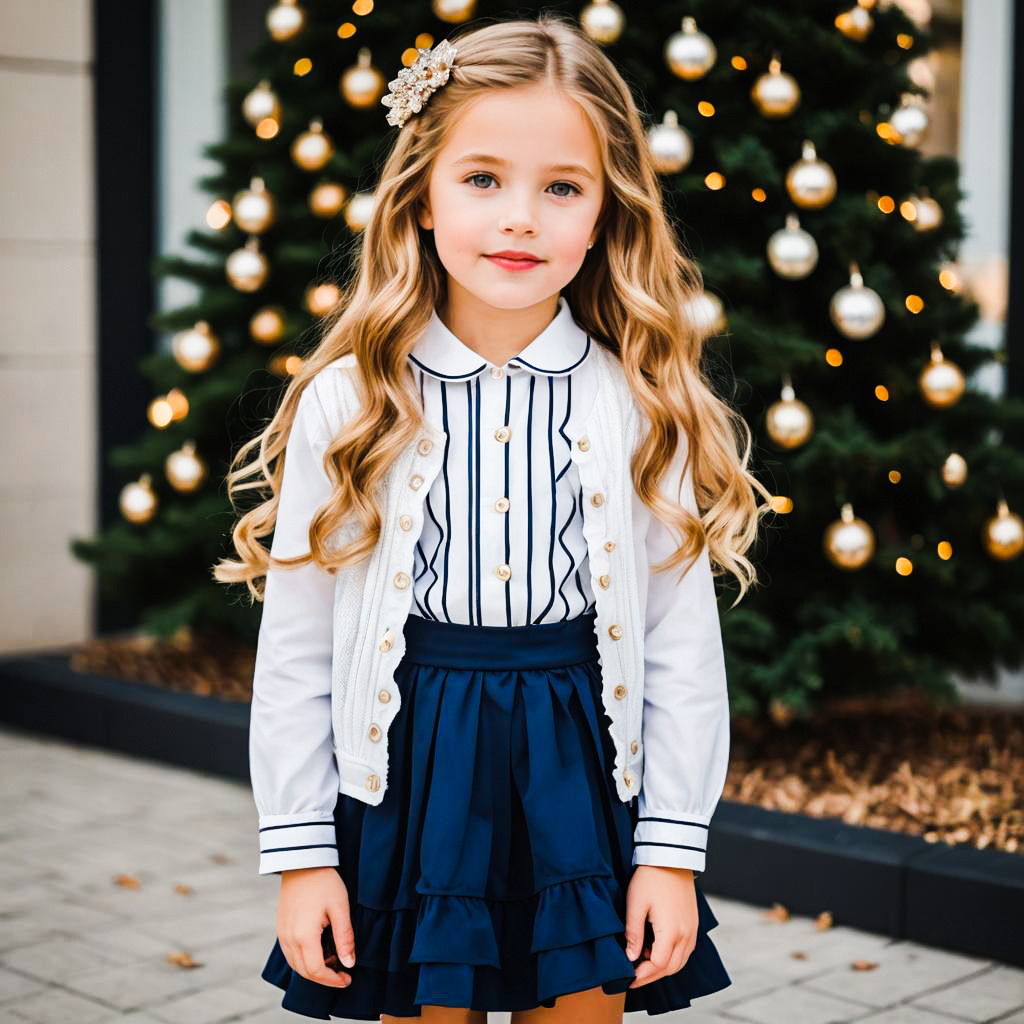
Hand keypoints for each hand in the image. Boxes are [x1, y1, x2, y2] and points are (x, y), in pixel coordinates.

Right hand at [278, 866, 355, 988]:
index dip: (333, 980)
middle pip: (305, 972)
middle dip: (325, 978)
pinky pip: (290, 954)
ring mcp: (282, 934)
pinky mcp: (280, 928)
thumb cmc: (324, 882)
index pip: (316, 971)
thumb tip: (349, 964)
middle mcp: (289, 939)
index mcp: (304, 936)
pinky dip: (304, 960)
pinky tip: (319, 950)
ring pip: (296, 965)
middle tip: (343, 973)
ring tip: (333, 960)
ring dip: (313, 969)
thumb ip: (345, 938)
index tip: (348, 979)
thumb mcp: (340, 908)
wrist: (302, 862)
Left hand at [624, 865, 696, 988]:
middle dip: (652, 975)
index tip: (628, 979)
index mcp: (671, 931)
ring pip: (681, 961)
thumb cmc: (650, 878)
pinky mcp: (694, 923)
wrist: (671, 857)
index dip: (642, 975)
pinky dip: (673, 957)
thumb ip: (633, 933)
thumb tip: (630, 958)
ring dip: (663, 967)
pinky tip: (657, 950)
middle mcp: (686, 934)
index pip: (658, 965)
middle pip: (671, 968)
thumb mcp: (635, 904)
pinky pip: (686, 950)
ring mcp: (693, 929)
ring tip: (643, 963)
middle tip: (634, 976)